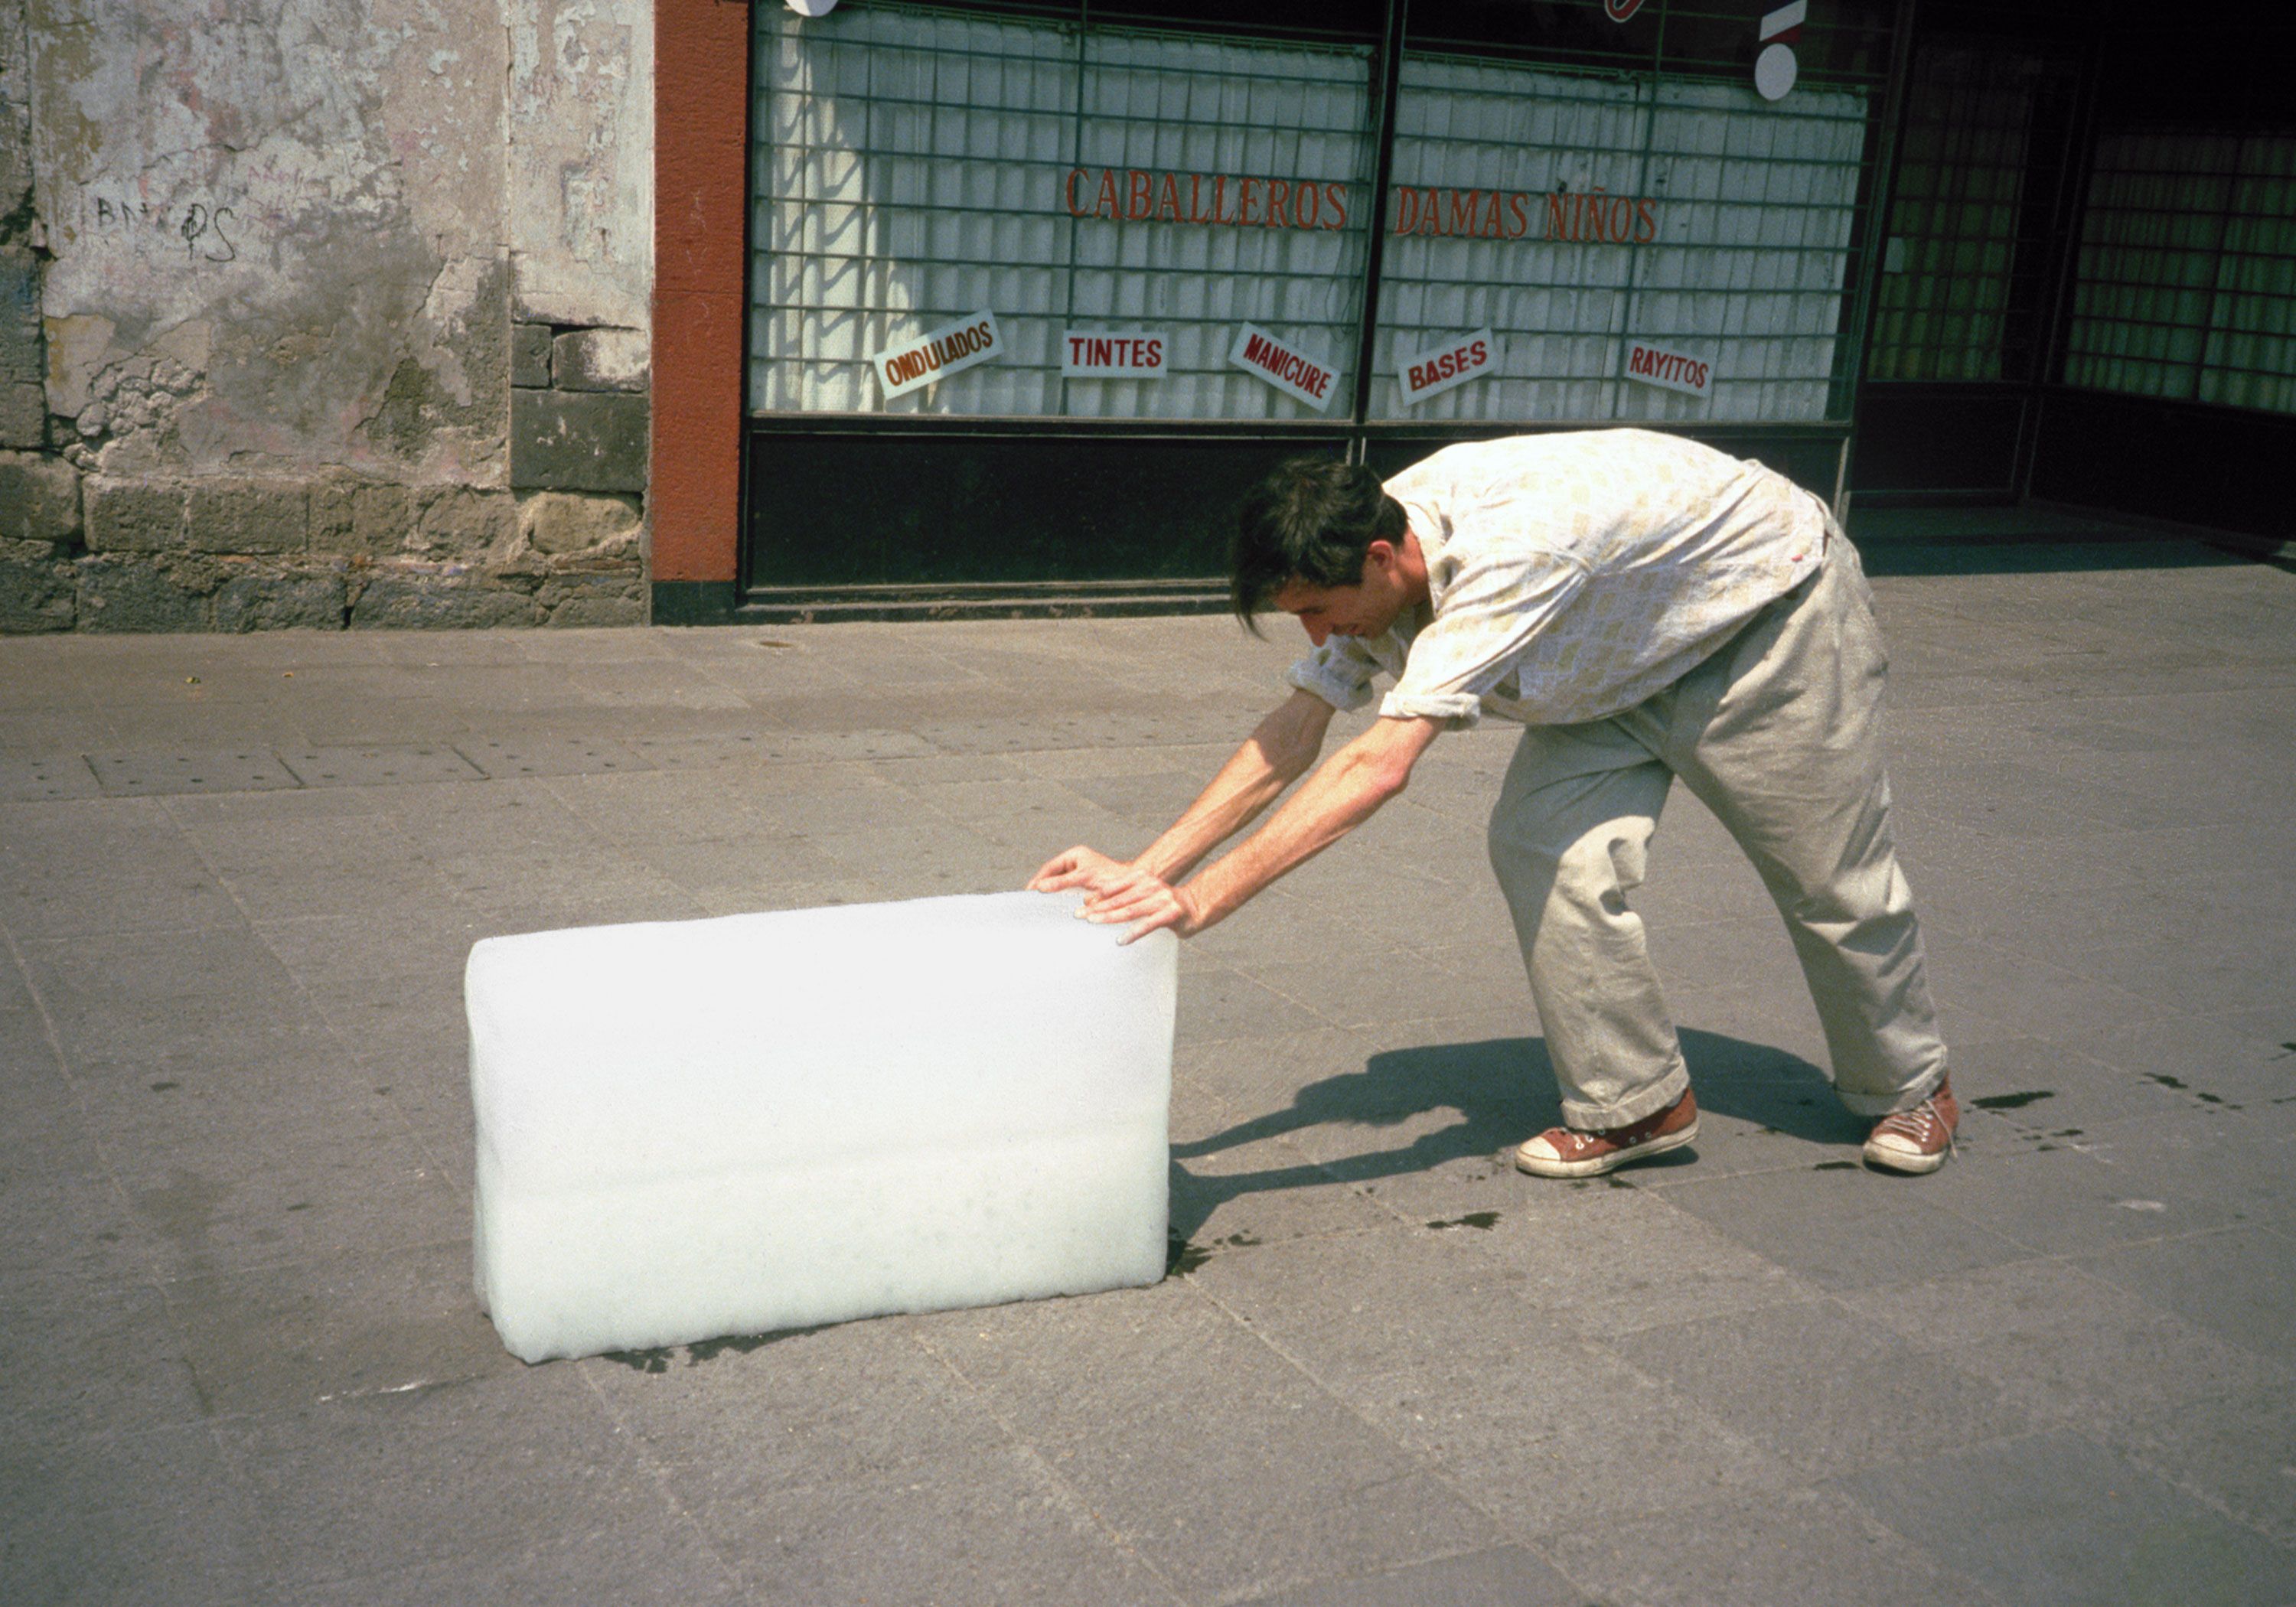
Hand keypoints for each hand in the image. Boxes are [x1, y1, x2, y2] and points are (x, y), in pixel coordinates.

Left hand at [1027, 845, 1207, 943]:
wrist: (1196, 906)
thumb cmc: (1163, 904)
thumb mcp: (1143, 892)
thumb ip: (1122, 895)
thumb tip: (1091, 902)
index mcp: (1141, 878)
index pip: (1113, 886)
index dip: (1095, 895)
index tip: (1078, 904)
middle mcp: (1151, 886)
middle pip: (1118, 899)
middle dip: (1096, 907)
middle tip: (1078, 915)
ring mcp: (1161, 899)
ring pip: (1130, 910)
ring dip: (1110, 917)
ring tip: (1093, 923)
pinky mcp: (1171, 914)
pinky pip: (1148, 925)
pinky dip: (1133, 933)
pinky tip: (1120, 940)